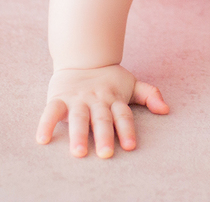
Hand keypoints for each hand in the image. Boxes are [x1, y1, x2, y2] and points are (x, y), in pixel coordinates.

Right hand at [35, 65, 168, 157]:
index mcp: (114, 98)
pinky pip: (51, 111)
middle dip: (104, 135)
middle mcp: (96, 100)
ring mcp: (77, 99)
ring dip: (78, 134)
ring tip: (79, 152)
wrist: (82, 56)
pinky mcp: (59, 98)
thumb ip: (149, 95)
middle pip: (101, 119)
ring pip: (78, 117)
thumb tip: (166, 109)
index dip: (127, 129)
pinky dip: (46, 124)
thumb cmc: (108, 78)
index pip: (122, 115)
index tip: (130, 146)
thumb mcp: (130, 83)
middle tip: (106, 153)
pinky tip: (43, 139)